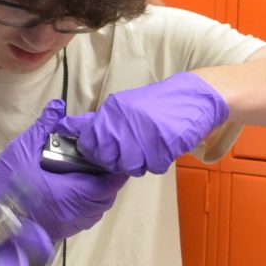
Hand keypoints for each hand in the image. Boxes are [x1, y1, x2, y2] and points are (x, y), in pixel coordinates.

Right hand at [0, 99, 128, 242]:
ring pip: (95, 212)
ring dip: (97, 195)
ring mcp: (67, 227)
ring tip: (87, 175)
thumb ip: (45, 127)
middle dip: (107, 181)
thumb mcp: (22, 149)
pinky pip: (82, 220)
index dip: (114, 171)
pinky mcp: (59, 234)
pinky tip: (73, 192)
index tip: (111, 156)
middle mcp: (73, 214)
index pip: (108, 185)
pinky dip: (85, 206)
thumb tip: (59, 105)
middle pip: (105, 199)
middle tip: (99, 162)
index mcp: (70, 194)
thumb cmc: (2, 184)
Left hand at [58, 73, 228, 176]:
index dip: (97, 152)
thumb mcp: (125, 106)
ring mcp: (143, 136)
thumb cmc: (159, 104)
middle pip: (108, 159)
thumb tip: (72, 128)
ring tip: (151, 148)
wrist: (193, 98)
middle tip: (133, 151)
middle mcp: (123, 123)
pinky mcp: (162, 147)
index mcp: (112, 111)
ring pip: (130, 167)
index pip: (89, 142)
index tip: (107, 151)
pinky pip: (153, 167)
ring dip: (140, 163)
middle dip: (118, 161)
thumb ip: (103, 122)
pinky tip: (164, 148)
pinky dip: (159, 162)